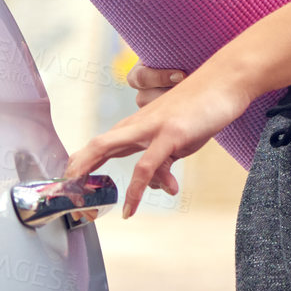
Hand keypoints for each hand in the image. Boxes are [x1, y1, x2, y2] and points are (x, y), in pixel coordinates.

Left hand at [63, 59, 252, 219]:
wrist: (227, 81)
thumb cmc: (203, 109)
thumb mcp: (180, 142)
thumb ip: (166, 163)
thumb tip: (160, 185)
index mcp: (140, 125)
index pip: (104, 143)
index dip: (85, 161)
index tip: (71, 181)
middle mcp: (140, 124)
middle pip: (97, 143)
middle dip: (76, 166)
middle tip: (63, 190)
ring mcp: (153, 127)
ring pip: (108, 147)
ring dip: (91, 173)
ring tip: (84, 201)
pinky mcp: (171, 134)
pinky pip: (146, 166)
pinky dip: (136, 189)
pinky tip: (131, 209)